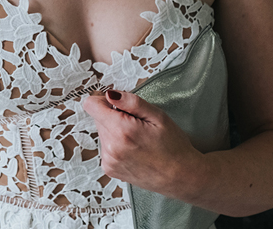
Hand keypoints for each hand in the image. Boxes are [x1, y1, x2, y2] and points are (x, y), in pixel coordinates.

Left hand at [82, 89, 206, 197]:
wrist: (181, 177)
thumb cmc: (174, 146)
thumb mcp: (158, 116)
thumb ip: (131, 102)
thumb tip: (109, 94)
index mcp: (121, 131)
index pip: (91, 105)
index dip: (103, 100)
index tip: (118, 105)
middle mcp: (110, 147)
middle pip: (98, 118)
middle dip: (113, 116)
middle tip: (136, 124)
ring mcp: (109, 160)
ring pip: (102, 132)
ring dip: (114, 131)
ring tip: (137, 139)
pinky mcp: (110, 169)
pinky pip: (105, 147)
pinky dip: (116, 145)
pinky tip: (134, 150)